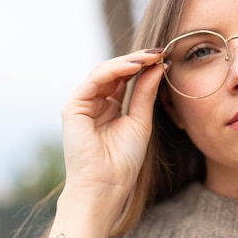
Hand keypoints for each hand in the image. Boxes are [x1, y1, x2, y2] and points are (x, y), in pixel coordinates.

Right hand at [60, 48, 164, 205]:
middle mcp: (94, 102)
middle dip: (138, 60)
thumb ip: (145, 92)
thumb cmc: (124, 161)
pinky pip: (95, 80)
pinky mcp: (73, 106)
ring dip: (129, 61)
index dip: (144, 66)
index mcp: (110, 107)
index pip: (125, 78)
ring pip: (105, 71)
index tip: (164, 57)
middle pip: (115, 71)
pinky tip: (135, 66)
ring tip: (150, 57)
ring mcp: (82, 103)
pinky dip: (115, 70)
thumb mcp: (141, 120)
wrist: (107, 185)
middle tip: (159, 52)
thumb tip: (158, 66)